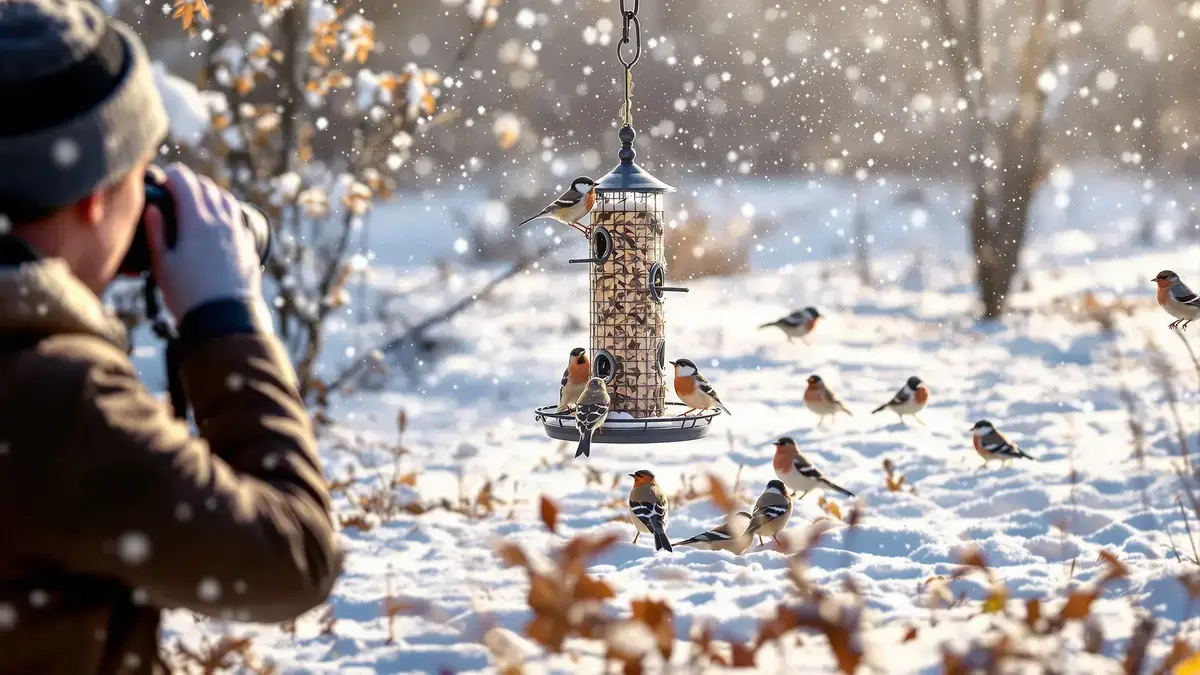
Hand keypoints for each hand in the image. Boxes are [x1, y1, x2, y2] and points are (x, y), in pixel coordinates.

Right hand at [144, 164, 263, 318]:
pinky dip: (225, 209)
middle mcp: (222, 222)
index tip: (163, 178)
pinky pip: (238, 216)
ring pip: (226, 199)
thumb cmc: (188, 295)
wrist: (225, 319)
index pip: (186, 181)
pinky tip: (217, 219)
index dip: (173, 174)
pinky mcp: (249, 245)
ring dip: (210, 192)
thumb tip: (152, 208)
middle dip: (190, 182)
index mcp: (198, 222)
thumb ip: (156, 232)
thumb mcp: (162, 265)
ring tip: (196, 199)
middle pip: (207, 187)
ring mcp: (238, 232)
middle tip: (176, 188)